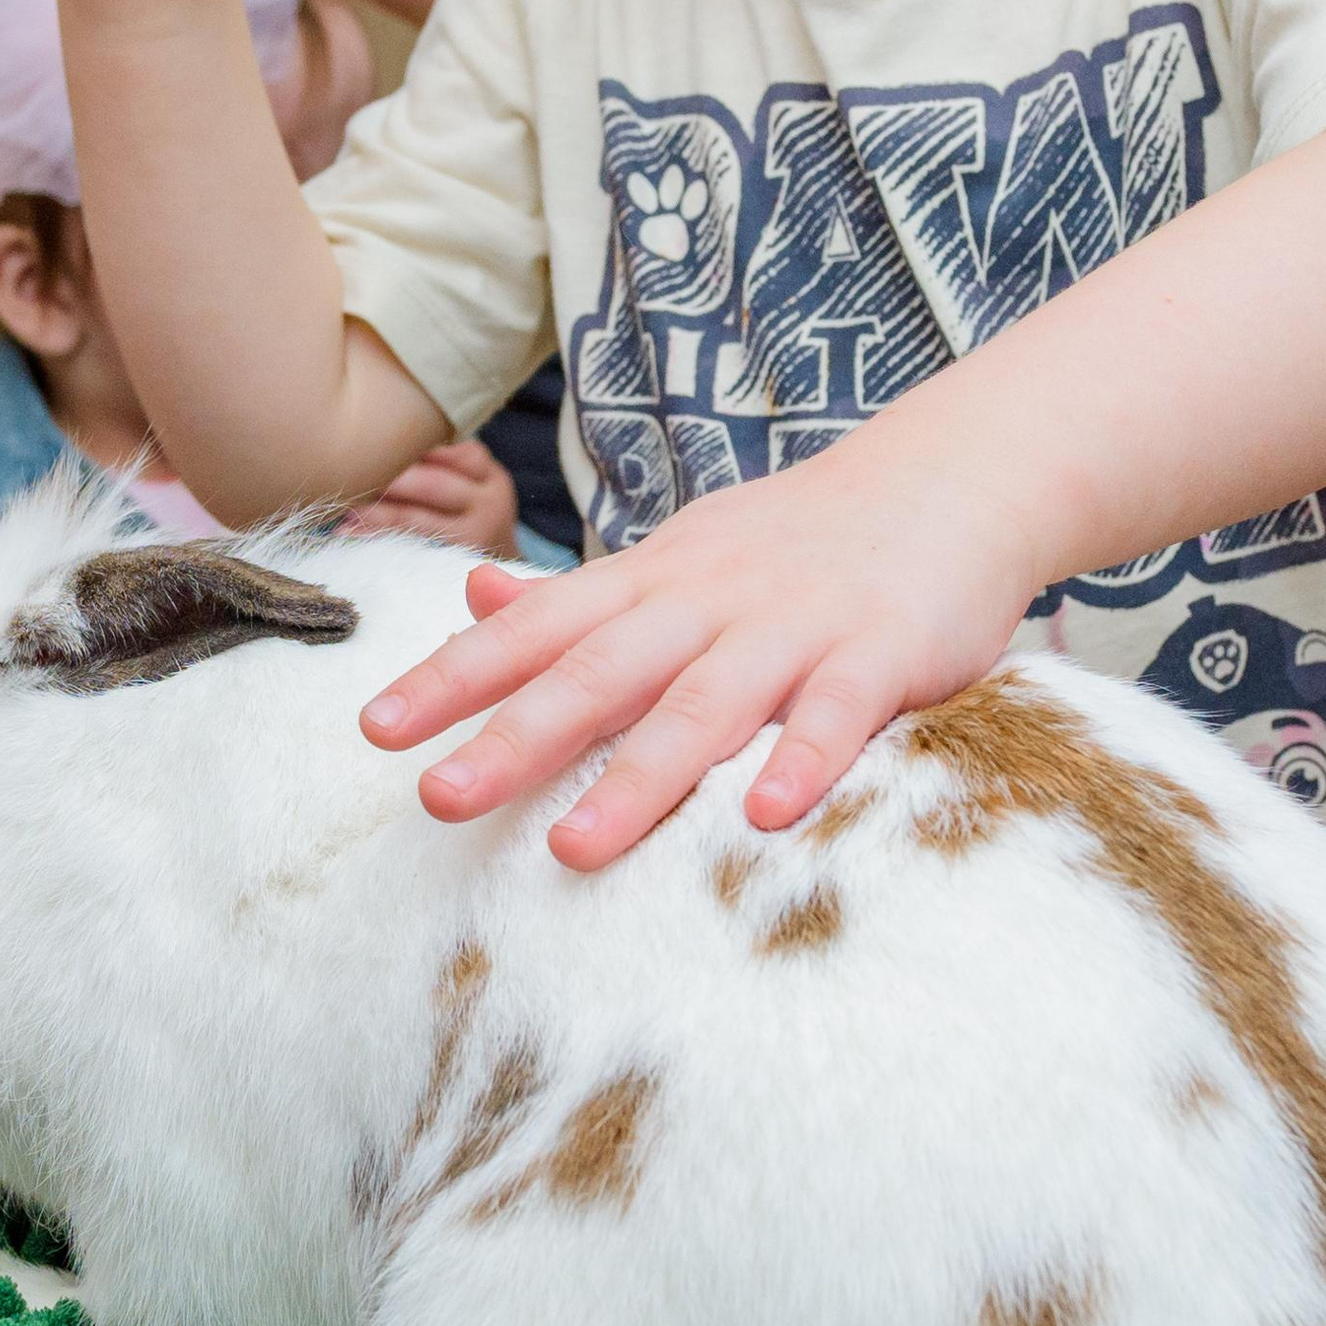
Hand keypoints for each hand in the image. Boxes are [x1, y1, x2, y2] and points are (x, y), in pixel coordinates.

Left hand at [360, 434, 1037, 867]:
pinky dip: (804, 761)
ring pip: (705, 704)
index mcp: (654, 581)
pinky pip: (838, 713)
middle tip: (436, 799)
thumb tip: (475, 597)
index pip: (538, 629)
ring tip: (572, 849)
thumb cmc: (800, 537)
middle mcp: (709, 601)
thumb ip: (583, 591)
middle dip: (514, 737)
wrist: (951, 477)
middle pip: (599, 672)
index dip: (455, 677)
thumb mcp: (680, 551)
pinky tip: (766, 816)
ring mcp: (795, 626)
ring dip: (638, 777)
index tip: (375, 729)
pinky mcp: (882, 651)